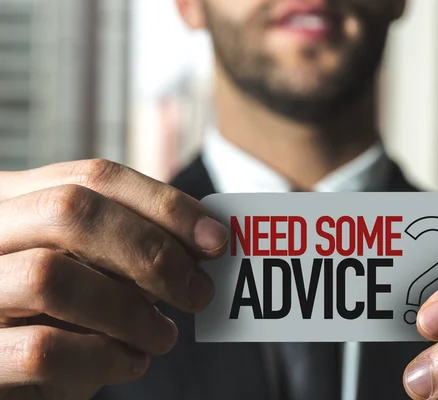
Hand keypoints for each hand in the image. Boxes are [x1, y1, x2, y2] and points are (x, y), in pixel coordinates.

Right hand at [0, 159, 227, 398]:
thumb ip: (128, 245)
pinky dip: (104, 358)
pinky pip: (42, 350)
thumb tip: (205, 241)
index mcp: (15, 200)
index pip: (94, 176)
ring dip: (130, 311)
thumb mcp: (89, 267)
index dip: (165, 204)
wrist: (10, 370)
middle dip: (151, 251)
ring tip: (164, 336)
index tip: (216, 239)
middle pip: (71, 210)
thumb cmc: (55, 313)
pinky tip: (130, 362)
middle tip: (198, 292)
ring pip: (51, 276)